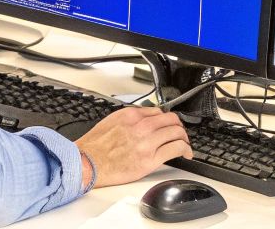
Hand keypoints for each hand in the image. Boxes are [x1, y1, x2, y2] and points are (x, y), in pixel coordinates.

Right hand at [71, 107, 191, 188]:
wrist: (88, 163)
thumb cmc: (95, 147)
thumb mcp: (111, 122)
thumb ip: (130, 119)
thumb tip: (143, 119)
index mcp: (131, 115)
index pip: (158, 112)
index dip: (166, 119)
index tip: (169, 125)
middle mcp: (141, 126)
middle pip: (171, 120)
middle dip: (179, 127)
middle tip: (180, 134)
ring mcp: (147, 142)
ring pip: (177, 133)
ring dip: (184, 138)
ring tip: (185, 145)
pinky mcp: (151, 159)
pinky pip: (176, 148)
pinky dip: (185, 150)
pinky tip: (186, 154)